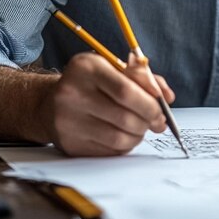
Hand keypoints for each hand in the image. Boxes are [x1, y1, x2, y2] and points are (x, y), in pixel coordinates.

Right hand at [42, 52, 174, 155]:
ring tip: (141, 127)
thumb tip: (167, 97)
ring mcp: (68, 121)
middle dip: (149, 121)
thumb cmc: (91, 82)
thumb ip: (144, 78)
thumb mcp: (113, 68)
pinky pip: (108, 151)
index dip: (150, 102)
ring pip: (119, 137)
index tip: (161, 108)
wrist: (50, 102)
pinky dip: (125, 145)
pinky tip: (125, 135)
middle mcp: (73, 94)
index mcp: (86, 68)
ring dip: (139, 135)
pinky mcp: (70, 144)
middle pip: (125, 117)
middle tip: (158, 121)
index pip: (126, 91)